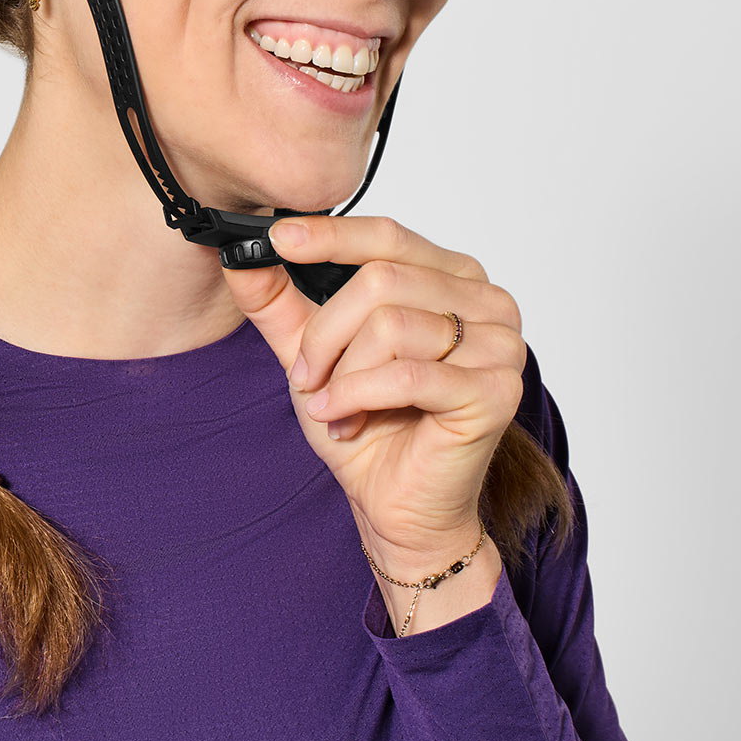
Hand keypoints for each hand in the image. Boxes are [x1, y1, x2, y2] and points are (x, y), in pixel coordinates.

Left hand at [220, 212, 527, 580]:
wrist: (397, 506)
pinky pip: (406, 375)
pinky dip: (358, 396)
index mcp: (452, 278)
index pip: (388, 236)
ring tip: (335, 406)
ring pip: (390, 324)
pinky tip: (342, 417)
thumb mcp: (312, 352)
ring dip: (343, 373)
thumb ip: (280, 302)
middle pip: (381, 279)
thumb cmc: (368, 427)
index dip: (331, 234)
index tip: (278, 237)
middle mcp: (486, 302)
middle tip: (307, 375)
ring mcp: (500, 345)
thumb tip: (240, 257)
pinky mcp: (496, 391)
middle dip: (326, 332)